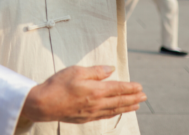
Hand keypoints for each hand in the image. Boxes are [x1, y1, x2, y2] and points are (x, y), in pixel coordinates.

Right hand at [20, 65, 145, 123]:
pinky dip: (114, 113)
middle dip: (133, 98)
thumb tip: (111, 70)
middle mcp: (97, 103)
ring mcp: (92, 112)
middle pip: (119, 100)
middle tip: (144, 96)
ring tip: (136, 105)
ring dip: (127, 107)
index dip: (130, 88)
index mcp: (96, 90)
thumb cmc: (58, 85)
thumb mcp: (77, 71)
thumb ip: (96, 71)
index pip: (118, 88)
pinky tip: (117, 112)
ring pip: (114, 110)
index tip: (140, 86)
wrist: (44, 104)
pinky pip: (105, 116)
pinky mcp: (85, 118)